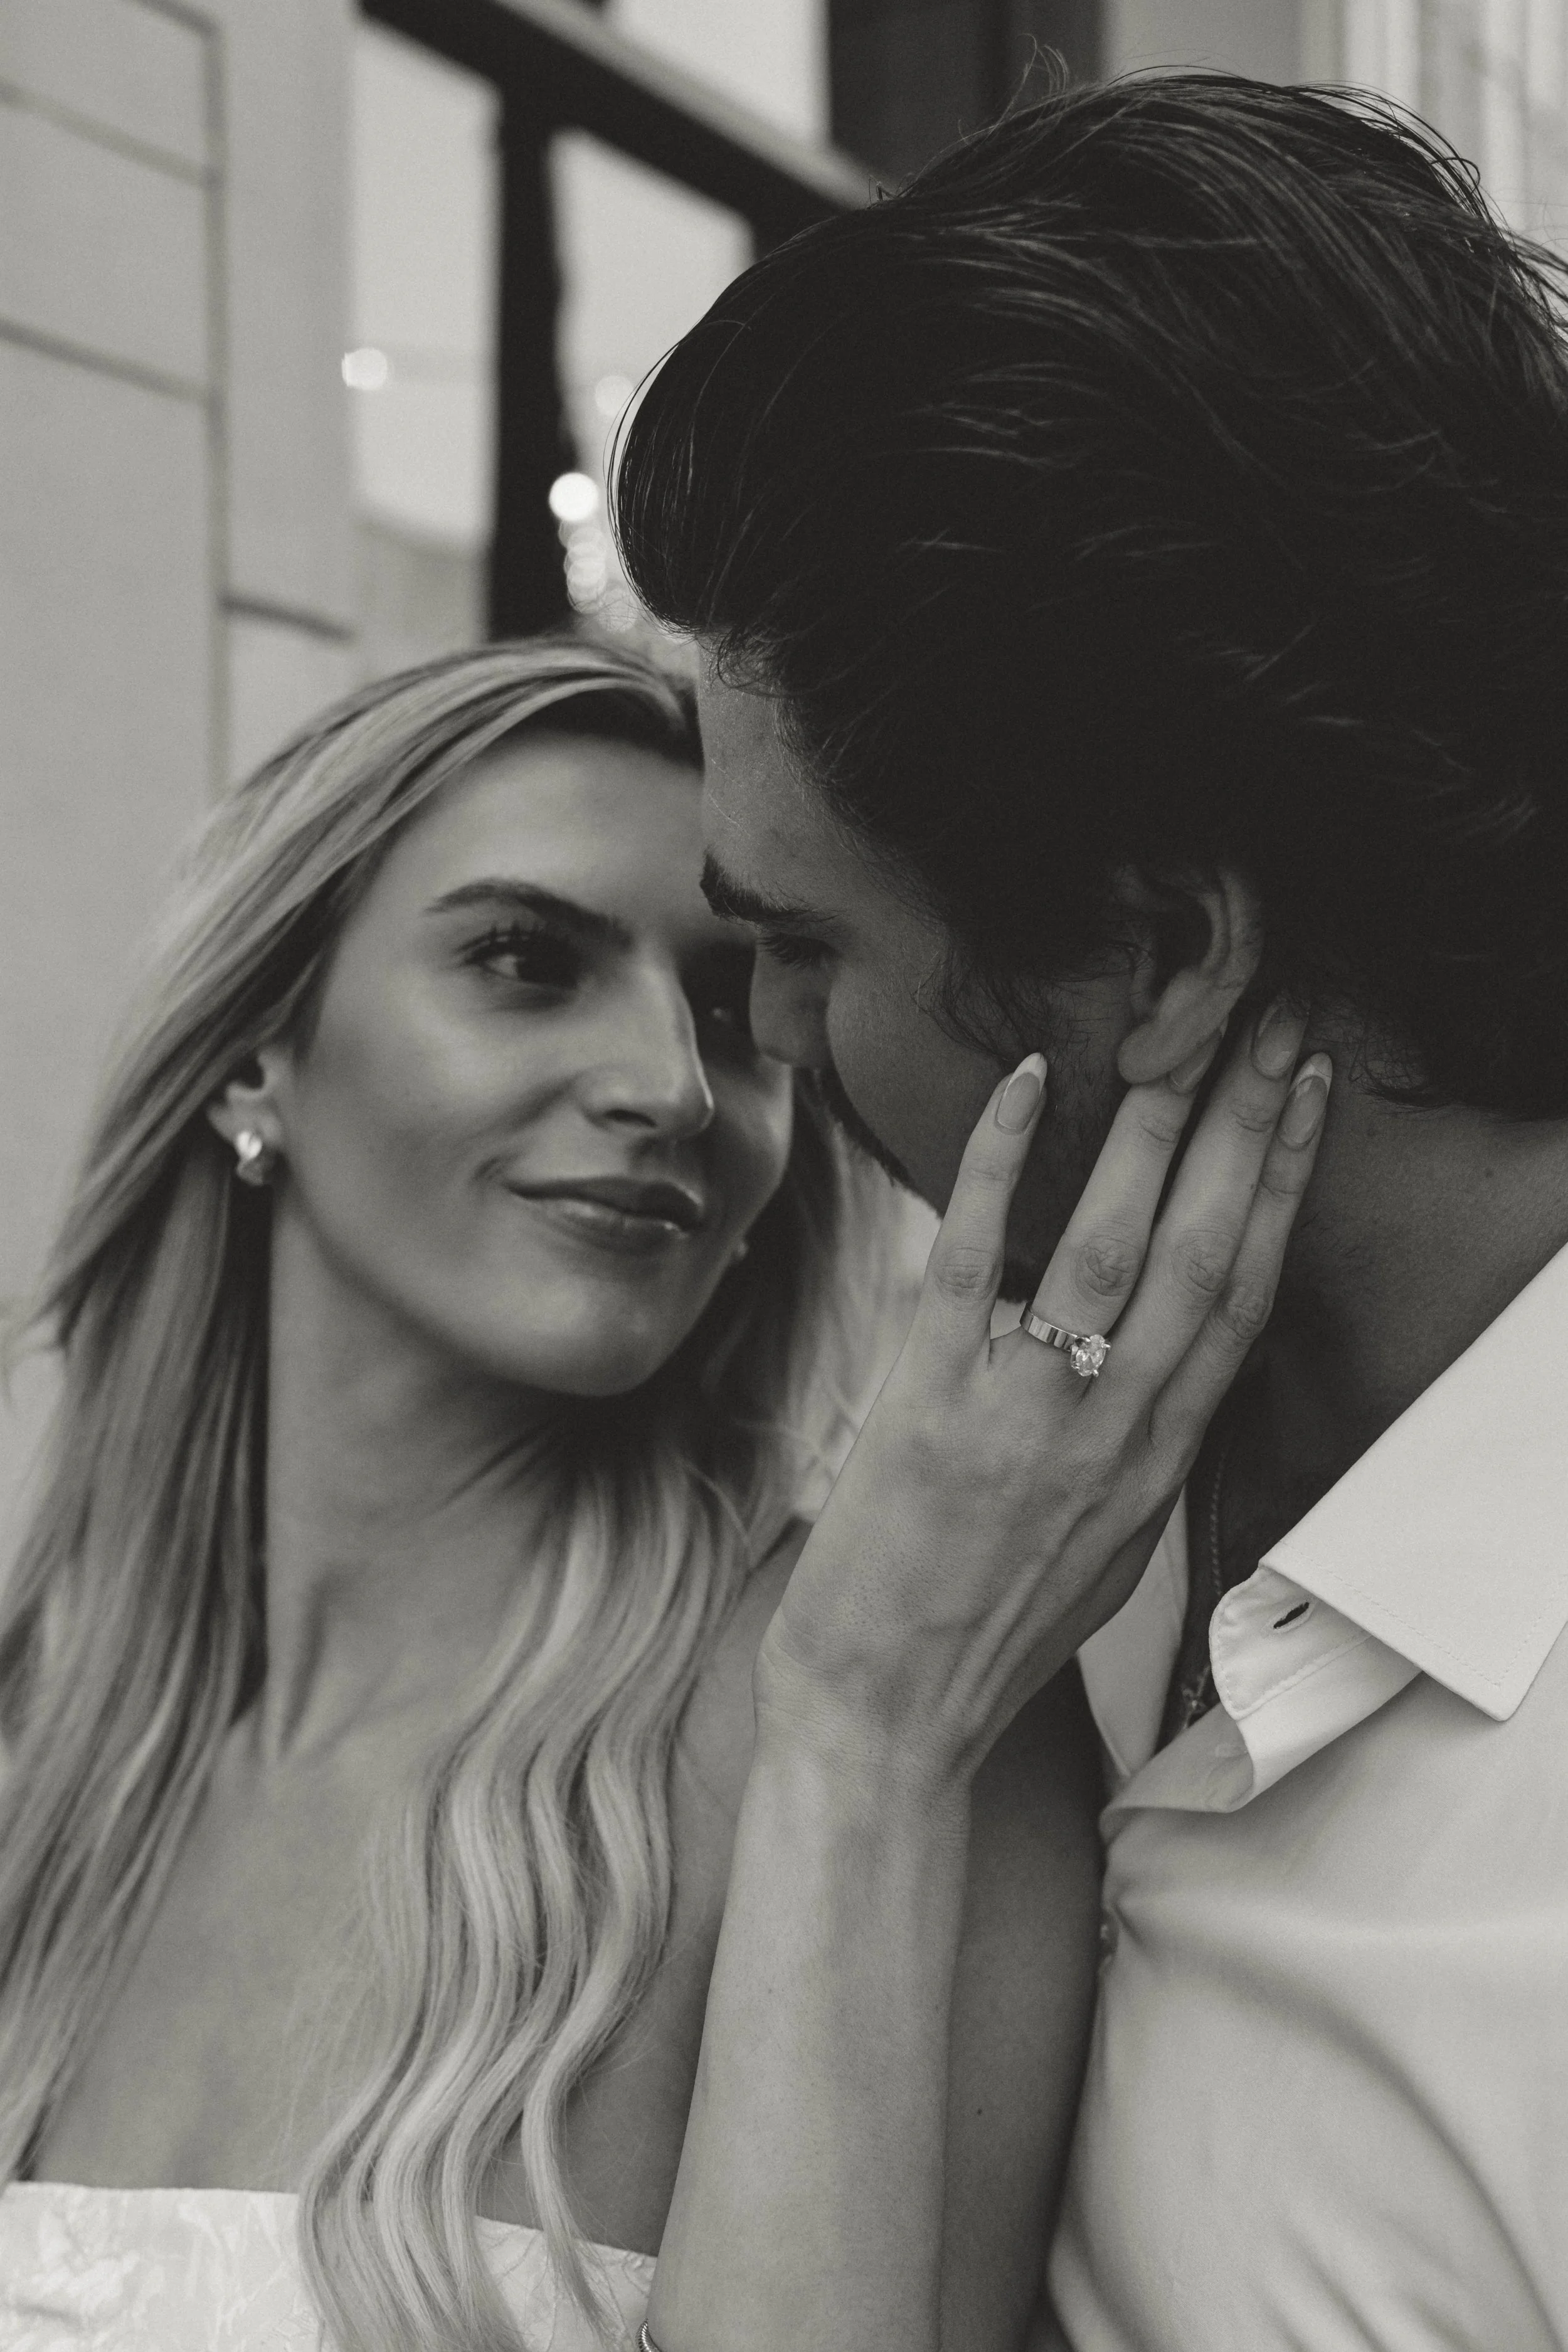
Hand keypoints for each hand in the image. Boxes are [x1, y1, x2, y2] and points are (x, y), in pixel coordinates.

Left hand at [757, 1006, 1331, 1785]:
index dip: (1284, 1187)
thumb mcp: (1106, 1542)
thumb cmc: (990, 1626)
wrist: (888, 1713)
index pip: (1246, 1295)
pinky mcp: (931, 1398)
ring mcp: (1027, 1412)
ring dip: (1155, 1133)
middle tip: (1271, 1026)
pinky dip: (1005, 1163)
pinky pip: (978, 1257)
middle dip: (1248, 1130)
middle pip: (1208, 1254)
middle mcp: (1115, 1430)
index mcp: (1160, 1458)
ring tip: (1179, 1039)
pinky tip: (1029, 1083)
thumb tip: (1156, 1354)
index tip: (1306, 1099)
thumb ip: (1140, 1442)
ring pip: (1114, 1247)